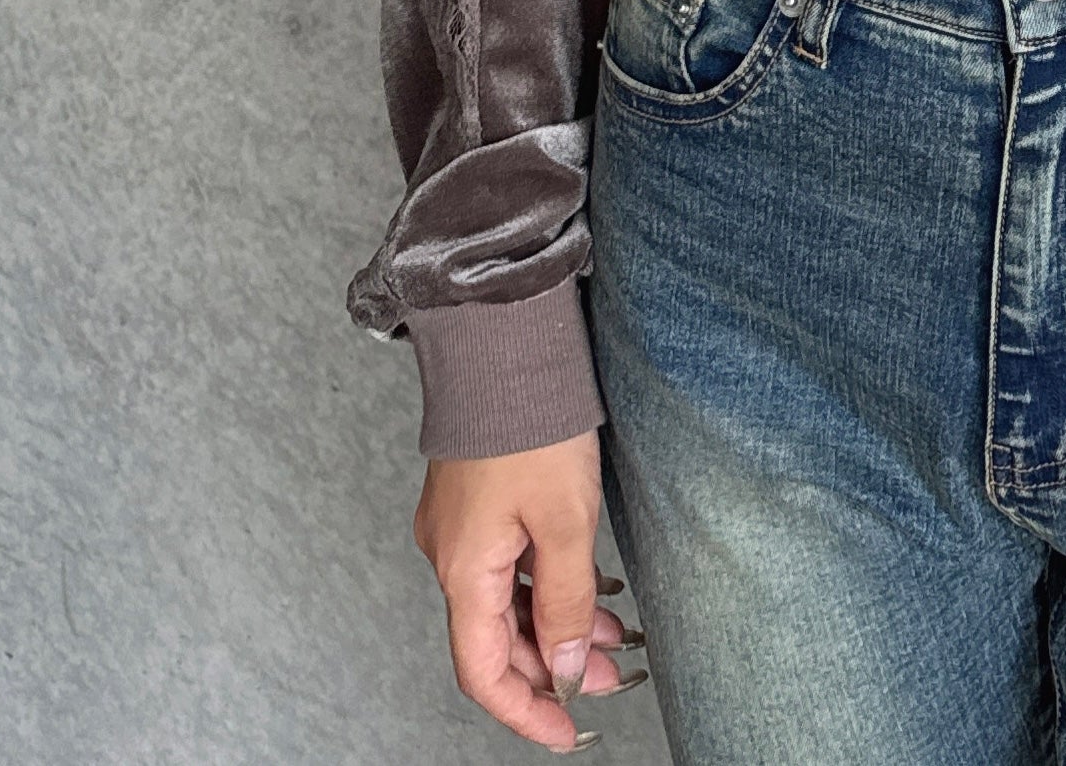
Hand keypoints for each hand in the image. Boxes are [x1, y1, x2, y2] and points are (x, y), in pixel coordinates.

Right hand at [413, 433, 647, 747]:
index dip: (526, 710)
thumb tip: (567, 669)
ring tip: (615, 634)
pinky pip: (508, 564)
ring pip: (506, 600)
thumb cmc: (530, 419)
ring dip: (555, 623)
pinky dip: (546, 584)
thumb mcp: (566, 520)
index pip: (484, 671)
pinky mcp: (477, 498)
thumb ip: (566, 602)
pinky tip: (590, 586)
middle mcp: (450, 553)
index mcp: (463, 569)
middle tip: (610, 677)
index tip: (569, 730)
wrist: (503, 339)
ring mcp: (460, 525)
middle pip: (496, 639)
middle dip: (553, 667)